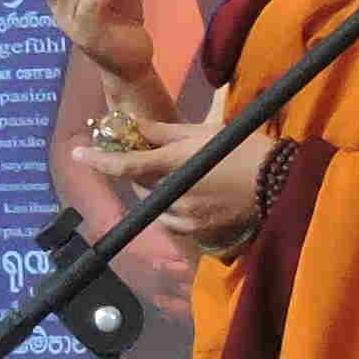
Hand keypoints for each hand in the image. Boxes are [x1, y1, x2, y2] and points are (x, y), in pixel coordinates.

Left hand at [113, 119, 276, 256]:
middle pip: (139, 184)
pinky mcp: (199, 231)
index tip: (78, 151)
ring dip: (157, 190)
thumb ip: (164, 132)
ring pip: (155, 204)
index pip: (126, 164)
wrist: (280, 183)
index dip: (99, 159)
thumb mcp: (204, 131)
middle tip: (153, 158)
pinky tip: (192, 196)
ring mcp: (186, 215)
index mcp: (175, 163)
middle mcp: (175, 192)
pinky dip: (172, 207)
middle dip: (139, 172)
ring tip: (181, 176)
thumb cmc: (242, 149)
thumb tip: (134, 126)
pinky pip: (172, 220)